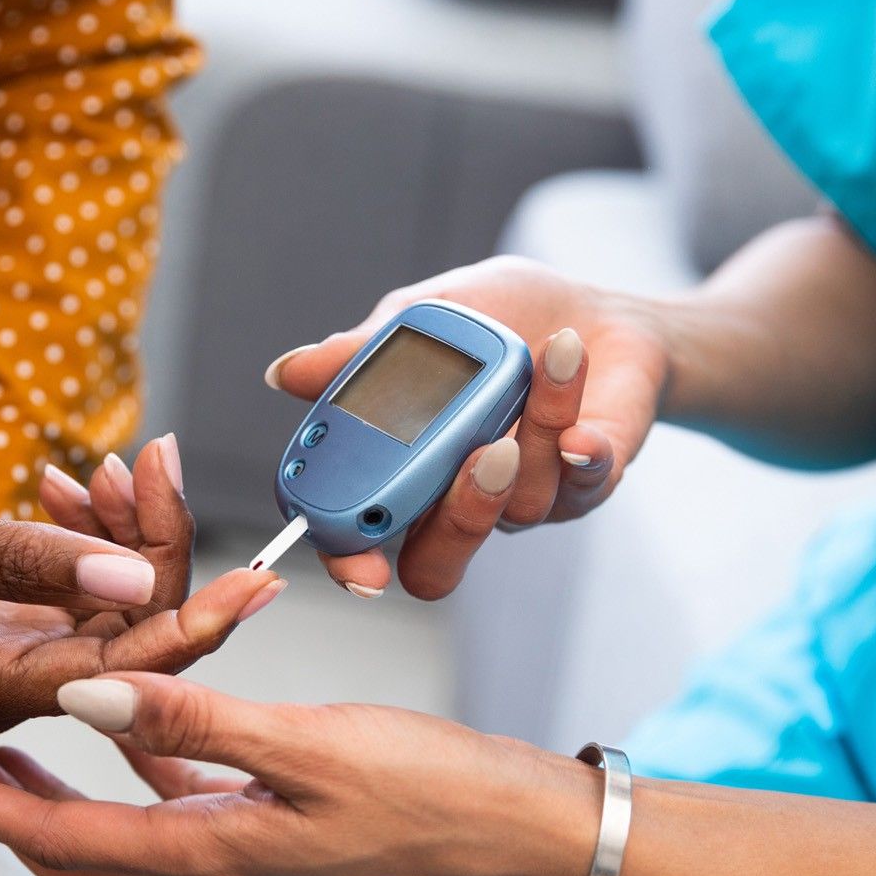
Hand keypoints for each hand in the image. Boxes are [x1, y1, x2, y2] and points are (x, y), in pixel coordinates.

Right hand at [0, 431, 279, 732]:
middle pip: (132, 630)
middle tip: (161, 457)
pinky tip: (74, 479)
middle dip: (158, 544)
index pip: (121, 670)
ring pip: (114, 596)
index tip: (261, 581)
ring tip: (115, 459)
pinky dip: (90, 524)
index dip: (197, 623)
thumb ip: (22, 562)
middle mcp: (2, 682)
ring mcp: (7, 647)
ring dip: (125, 524)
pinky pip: (82, 576)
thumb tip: (136, 581)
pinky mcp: (5, 611)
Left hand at [0, 673, 601, 875]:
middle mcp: (216, 864)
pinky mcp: (272, 824)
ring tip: (11, 742)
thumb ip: (194, 716)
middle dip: (3, 815)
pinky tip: (131, 725)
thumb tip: (83, 695)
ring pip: (118, 835)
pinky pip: (175, 806)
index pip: (66, 838)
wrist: (511, 825)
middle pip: (76, 859)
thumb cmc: (426, 786)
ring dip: (56, 795)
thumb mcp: (309, 742)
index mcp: (213, 852)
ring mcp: (245, 849)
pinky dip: (132, 772)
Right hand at [263, 257, 666, 598]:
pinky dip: (584, 449)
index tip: (357, 554)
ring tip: (549, 358)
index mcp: (403, 474)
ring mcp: (525, 500)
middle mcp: (458, 503)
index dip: (348, 557)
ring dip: (535, 425)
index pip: (360, 539)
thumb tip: (286, 372)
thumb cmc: (498, 318)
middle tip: (479, 455)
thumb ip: (363, 352)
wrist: (590, 310)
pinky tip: (579, 422)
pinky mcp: (588, 482)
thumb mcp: (423, 319)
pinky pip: (585, 481)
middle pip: (435, 565)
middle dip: (458, 517)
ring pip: (520, 505)